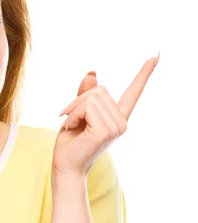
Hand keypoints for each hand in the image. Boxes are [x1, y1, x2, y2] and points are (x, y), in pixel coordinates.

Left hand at [52, 53, 159, 177]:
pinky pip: (85, 107)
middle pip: (100, 90)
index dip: (143, 74)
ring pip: (91, 97)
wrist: (65, 166)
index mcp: (117, 117)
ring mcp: (116, 127)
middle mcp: (121, 121)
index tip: (156, 56)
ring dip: (74, 109)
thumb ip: (86, 95)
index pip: (133, 93)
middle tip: (68, 118)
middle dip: (78, 100)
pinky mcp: (105, 131)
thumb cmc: (70, 143)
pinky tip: (70, 128)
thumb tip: (93, 72)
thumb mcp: (78, 113)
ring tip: (70, 125)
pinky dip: (72, 115)